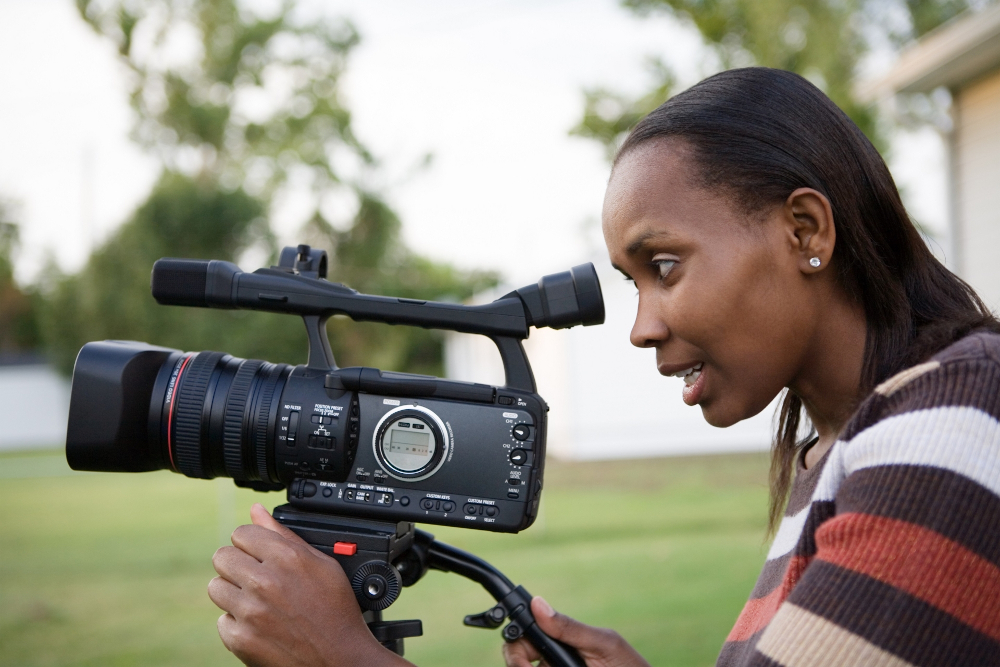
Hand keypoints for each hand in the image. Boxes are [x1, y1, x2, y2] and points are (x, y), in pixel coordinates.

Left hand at [208, 503, 409, 666]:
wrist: (339, 658)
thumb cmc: (335, 611)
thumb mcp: (321, 565)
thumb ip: (284, 535)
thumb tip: (257, 511)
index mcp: (287, 558)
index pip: (242, 533)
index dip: (252, 543)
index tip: (260, 554)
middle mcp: (265, 582)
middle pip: (222, 557)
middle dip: (237, 564)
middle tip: (256, 578)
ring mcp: (250, 612)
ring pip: (216, 587)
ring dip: (233, 592)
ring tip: (257, 601)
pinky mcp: (240, 638)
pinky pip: (222, 620)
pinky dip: (237, 623)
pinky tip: (259, 624)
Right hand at [502, 597, 649, 666]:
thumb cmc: (628, 665)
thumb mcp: (601, 645)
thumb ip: (570, 627)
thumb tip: (538, 603)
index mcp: (562, 637)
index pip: (527, 632)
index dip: (517, 640)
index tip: (520, 656)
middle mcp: (554, 655)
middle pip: (518, 653)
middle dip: (517, 661)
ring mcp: (556, 666)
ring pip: (525, 665)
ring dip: (526, 666)